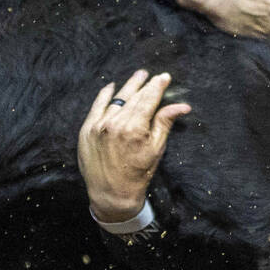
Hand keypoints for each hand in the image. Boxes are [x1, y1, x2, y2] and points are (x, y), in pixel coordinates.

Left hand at [77, 70, 191, 222]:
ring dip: (127, 87)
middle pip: (133, 97)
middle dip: (144, 85)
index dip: (157, 87)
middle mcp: (115, 124)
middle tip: (151, 75)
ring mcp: (98, 126)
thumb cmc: (138, 174)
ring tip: (137, 77)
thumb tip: (183, 106)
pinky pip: (96, 106)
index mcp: (134, 129)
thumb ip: (165, 123)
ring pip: (116, 99)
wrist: (111, 194)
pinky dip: (104, 95)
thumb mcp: (156, 149)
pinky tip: (111, 87)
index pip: (148, 99)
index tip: (164, 77)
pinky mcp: (87, 130)